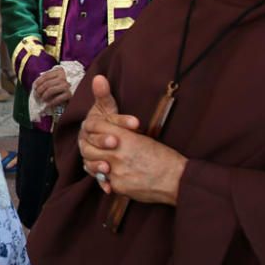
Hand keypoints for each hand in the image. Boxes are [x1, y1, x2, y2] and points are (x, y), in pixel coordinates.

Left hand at [33, 66, 70, 107]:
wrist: (83, 88)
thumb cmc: (69, 82)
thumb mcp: (60, 76)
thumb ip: (51, 77)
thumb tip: (37, 85)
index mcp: (60, 71)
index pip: (45, 76)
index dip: (37, 82)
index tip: (34, 88)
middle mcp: (63, 77)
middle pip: (46, 84)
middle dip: (39, 91)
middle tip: (37, 96)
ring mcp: (66, 86)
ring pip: (50, 90)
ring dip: (44, 96)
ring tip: (42, 99)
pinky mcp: (70, 94)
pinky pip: (57, 99)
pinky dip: (51, 102)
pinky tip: (48, 105)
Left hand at [78, 75, 186, 204]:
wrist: (177, 179)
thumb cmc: (162, 155)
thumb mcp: (141, 134)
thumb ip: (118, 118)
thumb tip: (98, 78)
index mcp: (123, 136)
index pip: (94, 126)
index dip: (92, 127)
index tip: (93, 129)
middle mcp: (116, 153)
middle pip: (87, 147)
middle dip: (88, 146)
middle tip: (92, 146)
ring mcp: (116, 171)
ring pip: (93, 165)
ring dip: (95, 163)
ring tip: (101, 161)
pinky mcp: (118, 186)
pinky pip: (104, 181)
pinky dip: (106, 178)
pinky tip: (111, 174)